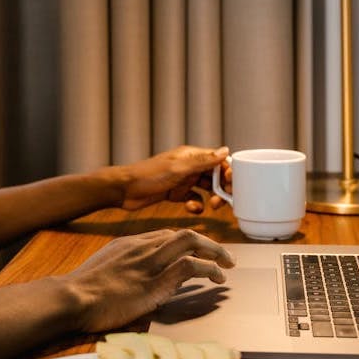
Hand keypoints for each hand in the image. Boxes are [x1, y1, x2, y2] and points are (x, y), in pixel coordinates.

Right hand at [64, 228, 234, 333]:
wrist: (72, 297)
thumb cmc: (81, 292)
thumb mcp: (102, 271)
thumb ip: (121, 271)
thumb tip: (132, 285)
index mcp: (129, 244)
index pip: (166, 235)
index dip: (187, 243)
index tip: (198, 253)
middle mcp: (142, 246)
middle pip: (183, 234)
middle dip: (207, 243)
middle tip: (223, 256)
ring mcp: (150, 262)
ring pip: (190, 241)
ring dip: (214, 251)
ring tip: (227, 265)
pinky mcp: (156, 281)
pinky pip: (190, 266)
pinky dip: (208, 269)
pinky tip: (217, 278)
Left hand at [114, 145, 229, 210]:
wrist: (124, 190)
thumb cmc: (148, 175)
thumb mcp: (178, 169)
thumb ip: (202, 161)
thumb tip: (225, 150)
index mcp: (191, 156)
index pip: (218, 160)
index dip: (228, 171)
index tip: (233, 185)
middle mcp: (189, 166)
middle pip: (214, 175)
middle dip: (223, 187)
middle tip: (226, 200)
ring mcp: (182, 180)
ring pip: (206, 189)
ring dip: (212, 198)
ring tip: (213, 206)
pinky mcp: (176, 193)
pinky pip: (194, 199)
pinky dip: (197, 205)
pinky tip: (192, 208)